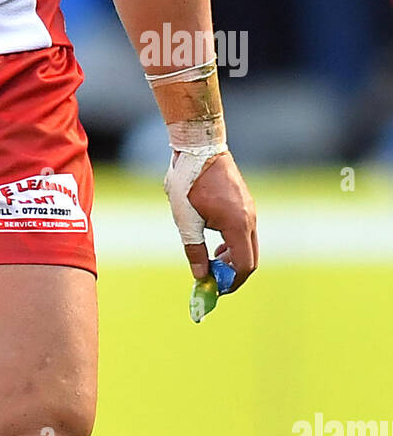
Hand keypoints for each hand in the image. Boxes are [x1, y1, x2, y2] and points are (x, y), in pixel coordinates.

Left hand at [181, 150, 257, 291]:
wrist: (199, 146)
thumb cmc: (189, 180)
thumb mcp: (185, 219)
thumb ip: (194, 250)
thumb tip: (200, 275)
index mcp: (237, 225)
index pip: (243, 266)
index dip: (230, 282)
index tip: (214, 289)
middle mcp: (250, 218)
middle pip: (250, 259)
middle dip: (232, 273)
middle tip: (213, 278)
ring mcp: (250, 209)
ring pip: (248, 245)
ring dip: (233, 258)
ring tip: (210, 259)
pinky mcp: (246, 203)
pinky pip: (246, 231)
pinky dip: (234, 243)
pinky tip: (215, 241)